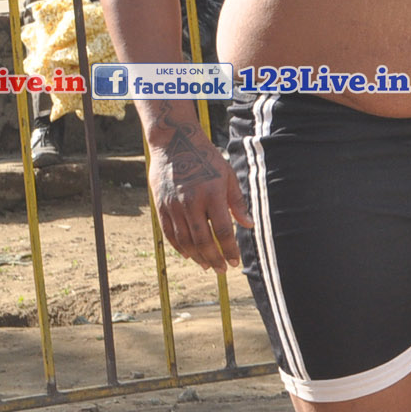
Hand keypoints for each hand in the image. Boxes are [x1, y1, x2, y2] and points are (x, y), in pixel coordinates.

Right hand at [146, 120, 251, 270]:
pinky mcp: (161, 206)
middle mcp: (192, 201)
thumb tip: (249, 225)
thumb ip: (237, 201)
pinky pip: (170, 233)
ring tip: (208, 265)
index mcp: (212, 193)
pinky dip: (179, 247)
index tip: (235, 262)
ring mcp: (174, 205)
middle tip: (222, 270)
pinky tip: (189, 254)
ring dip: (198, 257)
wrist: (174, 142)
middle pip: (203, 240)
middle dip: (214, 258)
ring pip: (186, 240)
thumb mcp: (227, 174)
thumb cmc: (206, 157)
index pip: (223, 230)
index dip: (229, 249)